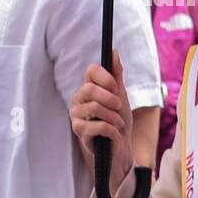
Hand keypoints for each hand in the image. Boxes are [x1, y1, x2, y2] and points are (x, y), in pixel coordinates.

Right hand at [69, 50, 134, 187]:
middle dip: (111, 99)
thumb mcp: (121, 95)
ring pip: (94, 108)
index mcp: (89, 88)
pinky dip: (111, 129)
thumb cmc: (118, 120)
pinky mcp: (79, 131)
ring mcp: (76, 115)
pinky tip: (114, 133)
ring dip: (114, 117)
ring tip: (118, 124)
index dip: (106, 77)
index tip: (117, 88)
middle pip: (90, 89)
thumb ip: (115, 74)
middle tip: (119, 108)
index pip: (91, 71)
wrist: (120, 146)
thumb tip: (113, 51)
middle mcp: (79, 99)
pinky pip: (97, 125)